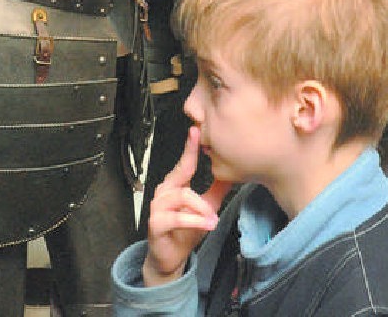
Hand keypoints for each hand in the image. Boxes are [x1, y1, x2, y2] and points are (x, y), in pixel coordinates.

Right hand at [142, 126, 231, 286]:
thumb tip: (231, 171)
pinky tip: (208, 224)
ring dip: (202, 207)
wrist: (169, 257)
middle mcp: (163, 192)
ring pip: (183, 195)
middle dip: (192, 160)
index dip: (189, 146)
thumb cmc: (185, 230)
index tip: (195, 130)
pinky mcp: (155, 223)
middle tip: (208, 152)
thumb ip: (216, 190)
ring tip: (214, 218)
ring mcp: (157, 207)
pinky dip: (194, 220)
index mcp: (174, 185)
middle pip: (181, 172)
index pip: (184, 163)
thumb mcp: (206, 208)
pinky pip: (177, 217)